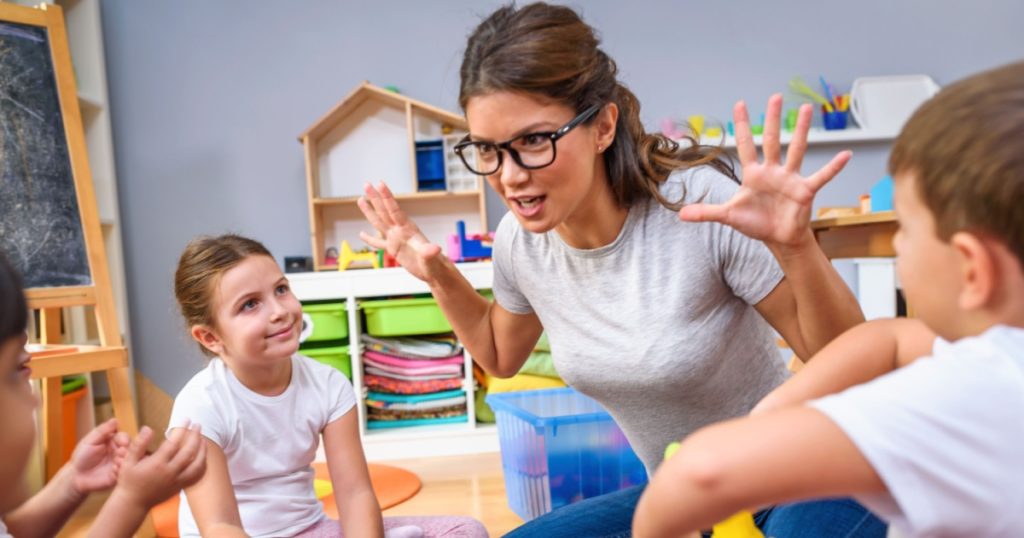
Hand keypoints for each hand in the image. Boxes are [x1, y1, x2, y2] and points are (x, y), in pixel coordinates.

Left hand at [70, 418, 129, 494]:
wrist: (75, 476)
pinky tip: (113, 471)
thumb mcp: (90, 441)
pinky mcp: (118, 474)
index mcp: (112, 441)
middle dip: (127, 450)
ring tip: (117, 463)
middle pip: (130, 448)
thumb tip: (115, 419)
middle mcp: (118, 451)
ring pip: (130, 460)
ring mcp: (119, 463)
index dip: (125, 439)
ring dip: (125, 460)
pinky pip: (125, 472)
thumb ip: (102, 430)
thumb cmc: (81, 456)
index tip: (123, 443)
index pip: (124, 437)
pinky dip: (121, 470)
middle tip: (121, 453)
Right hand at [115, 423, 206, 508]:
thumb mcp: (128, 461)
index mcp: (157, 464)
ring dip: (202, 450)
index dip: (181, 429)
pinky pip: (196, 476)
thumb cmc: (129, 481)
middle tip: (198, 425)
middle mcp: (169, 472)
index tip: (186, 419)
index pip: (173, 443)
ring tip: (203, 439)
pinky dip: (202, 465)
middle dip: (195, 436)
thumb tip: (148, 428)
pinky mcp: (180, 487)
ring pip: (197, 464)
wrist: (132, 503)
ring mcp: (177, 481)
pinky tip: (203, 457)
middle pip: (189, 451)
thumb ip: (139, 444)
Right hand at [357, 182, 446, 282]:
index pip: (395, 210)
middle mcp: (400, 230)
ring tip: (360, 199)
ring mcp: (396, 239)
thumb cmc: (435, 264)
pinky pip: (378, 242)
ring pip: (379, 222)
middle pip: (384, 211)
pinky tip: (362, 234)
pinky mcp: (393, 249)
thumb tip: (434, 249)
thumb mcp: (431, 259)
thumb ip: (430, 253)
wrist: (435, 272)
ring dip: (370, 211)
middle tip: (366, 184)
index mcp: (408, 229)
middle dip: (375, 198)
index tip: (380, 184)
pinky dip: (370, 239)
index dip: (387, 197)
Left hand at [679, 94, 850, 248]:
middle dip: (772, 118)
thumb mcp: (728, 216)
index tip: (739, 104)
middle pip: (771, 139)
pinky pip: (821, 176)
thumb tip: (680, 214)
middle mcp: (772, 170)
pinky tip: (846, 155)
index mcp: (753, 174)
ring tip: (807, 108)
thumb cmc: (756, 223)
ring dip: (801, 130)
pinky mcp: (805, 191)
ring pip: (796, 149)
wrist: (778, 238)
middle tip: (775, 96)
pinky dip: (833, 167)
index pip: (745, 144)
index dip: (740, 126)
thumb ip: (706, 212)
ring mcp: (790, 178)